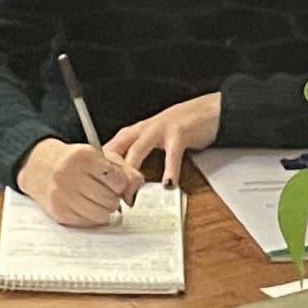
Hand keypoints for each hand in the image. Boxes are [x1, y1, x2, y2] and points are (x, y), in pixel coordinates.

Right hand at [21, 136, 144, 226]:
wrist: (38, 166)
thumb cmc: (71, 160)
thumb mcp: (98, 155)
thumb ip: (123, 169)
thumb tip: (136, 186)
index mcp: (82, 156)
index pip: (117, 179)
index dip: (121, 183)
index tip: (116, 182)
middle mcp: (69, 175)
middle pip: (110, 199)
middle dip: (112, 197)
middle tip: (105, 191)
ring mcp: (62, 195)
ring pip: (101, 214)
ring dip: (103, 209)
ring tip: (95, 199)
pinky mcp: (59, 212)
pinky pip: (87, 223)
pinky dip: (91, 217)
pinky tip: (84, 205)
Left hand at [106, 92, 221, 185]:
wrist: (207, 110)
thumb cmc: (179, 127)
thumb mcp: (152, 140)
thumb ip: (138, 157)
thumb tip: (125, 184)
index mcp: (133, 133)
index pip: (107, 151)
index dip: (100, 171)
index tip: (100, 192)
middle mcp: (142, 130)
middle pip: (116, 150)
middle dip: (111, 174)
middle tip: (110, 196)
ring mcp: (159, 130)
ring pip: (137, 151)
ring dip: (131, 173)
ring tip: (131, 193)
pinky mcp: (179, 133)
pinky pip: (172, 154)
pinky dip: (170, 171)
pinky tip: (169, 184)